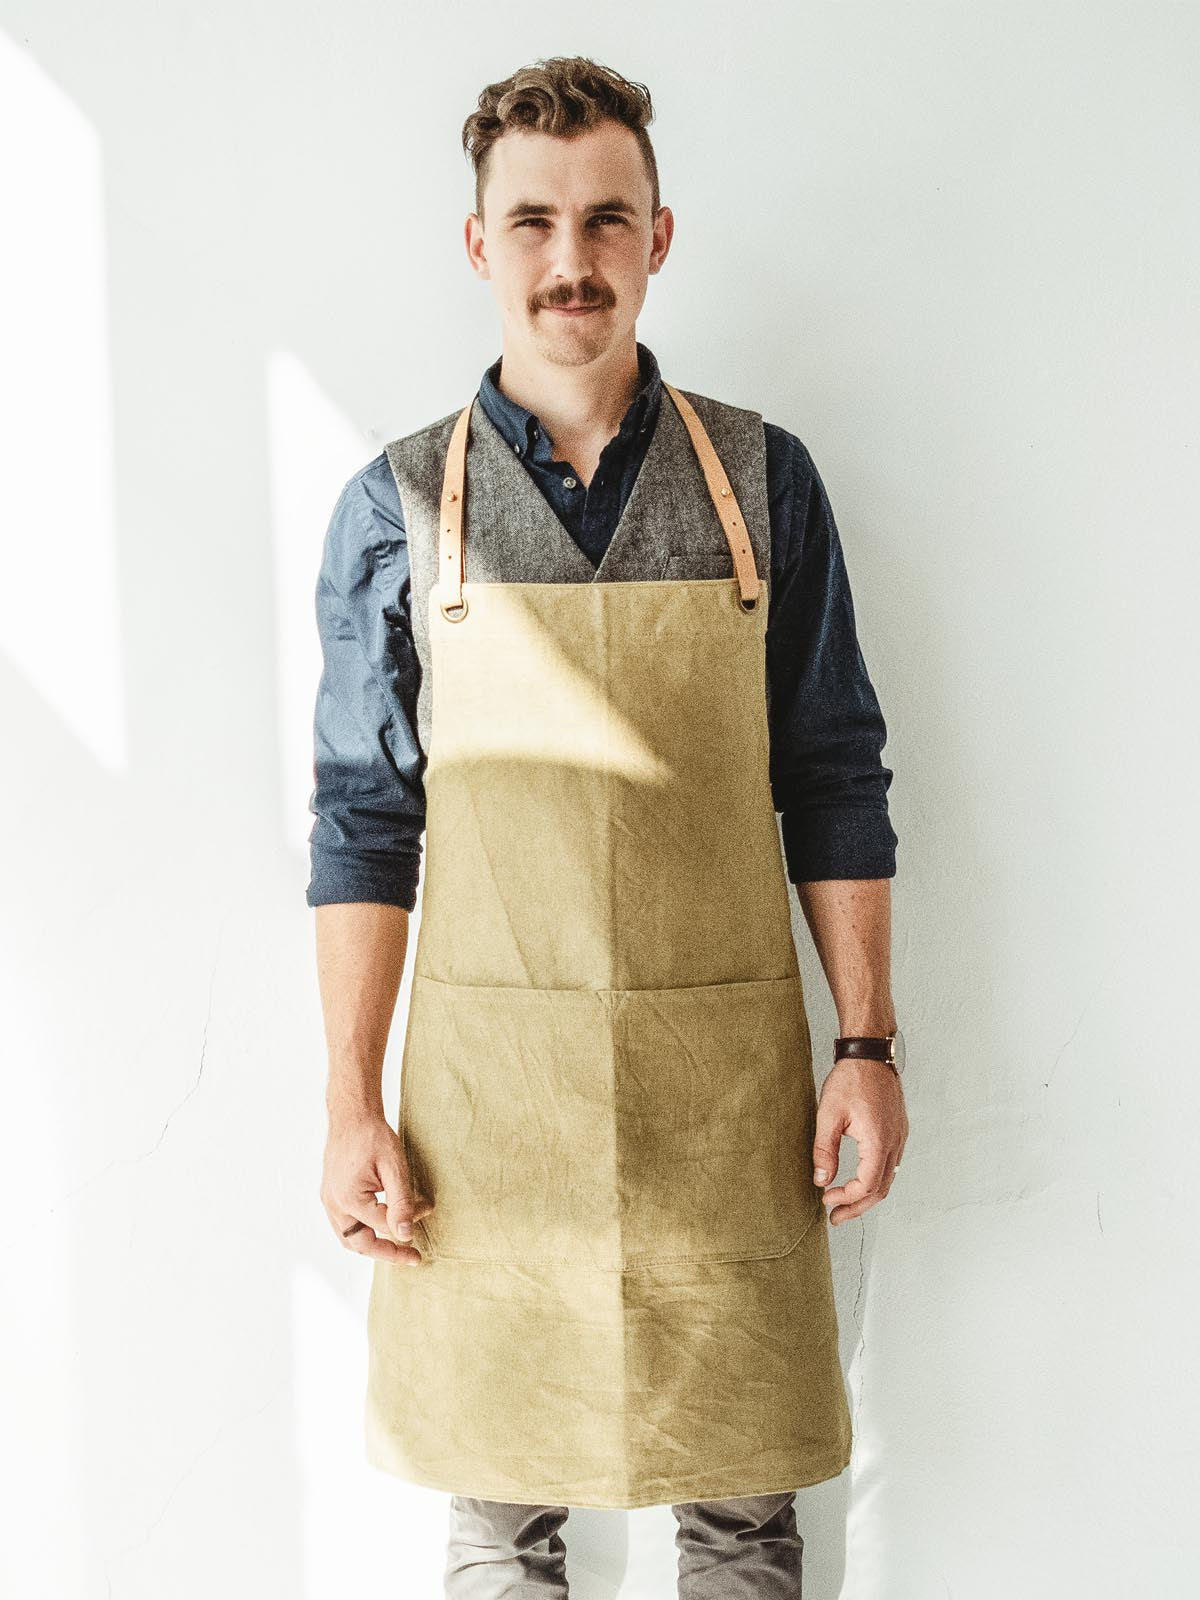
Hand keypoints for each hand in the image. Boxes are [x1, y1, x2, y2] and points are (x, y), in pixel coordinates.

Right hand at [320, 1111, 434, 1263]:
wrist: (352, 1115)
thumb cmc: (373, 1136)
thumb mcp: (395, 1167)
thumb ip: (401, 1202)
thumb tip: (406, 1235)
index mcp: (349, 1199)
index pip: (384, 1225)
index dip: (409, 1221)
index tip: (427, 1209)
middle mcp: (334, 1205)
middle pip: (360, 1244)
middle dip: (388, 1253)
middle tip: (412, 1258)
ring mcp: (328, 1201)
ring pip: (348, 1238)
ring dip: (372, 1246)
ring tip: (396, 1249)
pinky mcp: (330, 1195)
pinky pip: (343, 1225)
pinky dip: (361, 1233)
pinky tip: (378, 1229)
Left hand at [812, 1057, 908, 1225]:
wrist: (870, 1054)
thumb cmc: (850, 1080)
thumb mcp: (828, 1115)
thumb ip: (824, 1150)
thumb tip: (821, 1180)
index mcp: (878, 1142)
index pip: (866, 1186)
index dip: (846, 1198)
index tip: (826, 1199)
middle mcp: (895, 1143)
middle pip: (880, 1190)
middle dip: (857, 1207)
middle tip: (836, 1218)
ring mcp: (900, 1137)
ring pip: (888, 1179)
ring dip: (866, 1195)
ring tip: (845, 1203)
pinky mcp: (898, 1131)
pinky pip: (890, 1165)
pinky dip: (875, 1179)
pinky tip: (859, 1179)